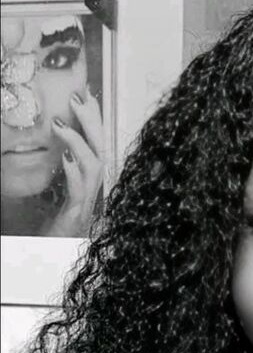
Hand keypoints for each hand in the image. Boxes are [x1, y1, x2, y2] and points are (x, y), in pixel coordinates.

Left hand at [45, 86, 103, 236]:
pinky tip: (64, 157)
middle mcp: (92, 190)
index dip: (95, 120)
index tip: (88, 95)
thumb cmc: (50, 228)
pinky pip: (79, 191)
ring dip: (80, 142)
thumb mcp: (53, 191)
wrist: (51, 257)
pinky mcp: (75, 216)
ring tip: (62, 123)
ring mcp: (86, 203)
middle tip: (78, 98)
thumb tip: (56, 145)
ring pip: (95, 167)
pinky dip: (74, 172)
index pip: (97, 144)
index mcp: (87, 182)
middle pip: (102, 150)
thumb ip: (59, 170)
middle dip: (92, 122)